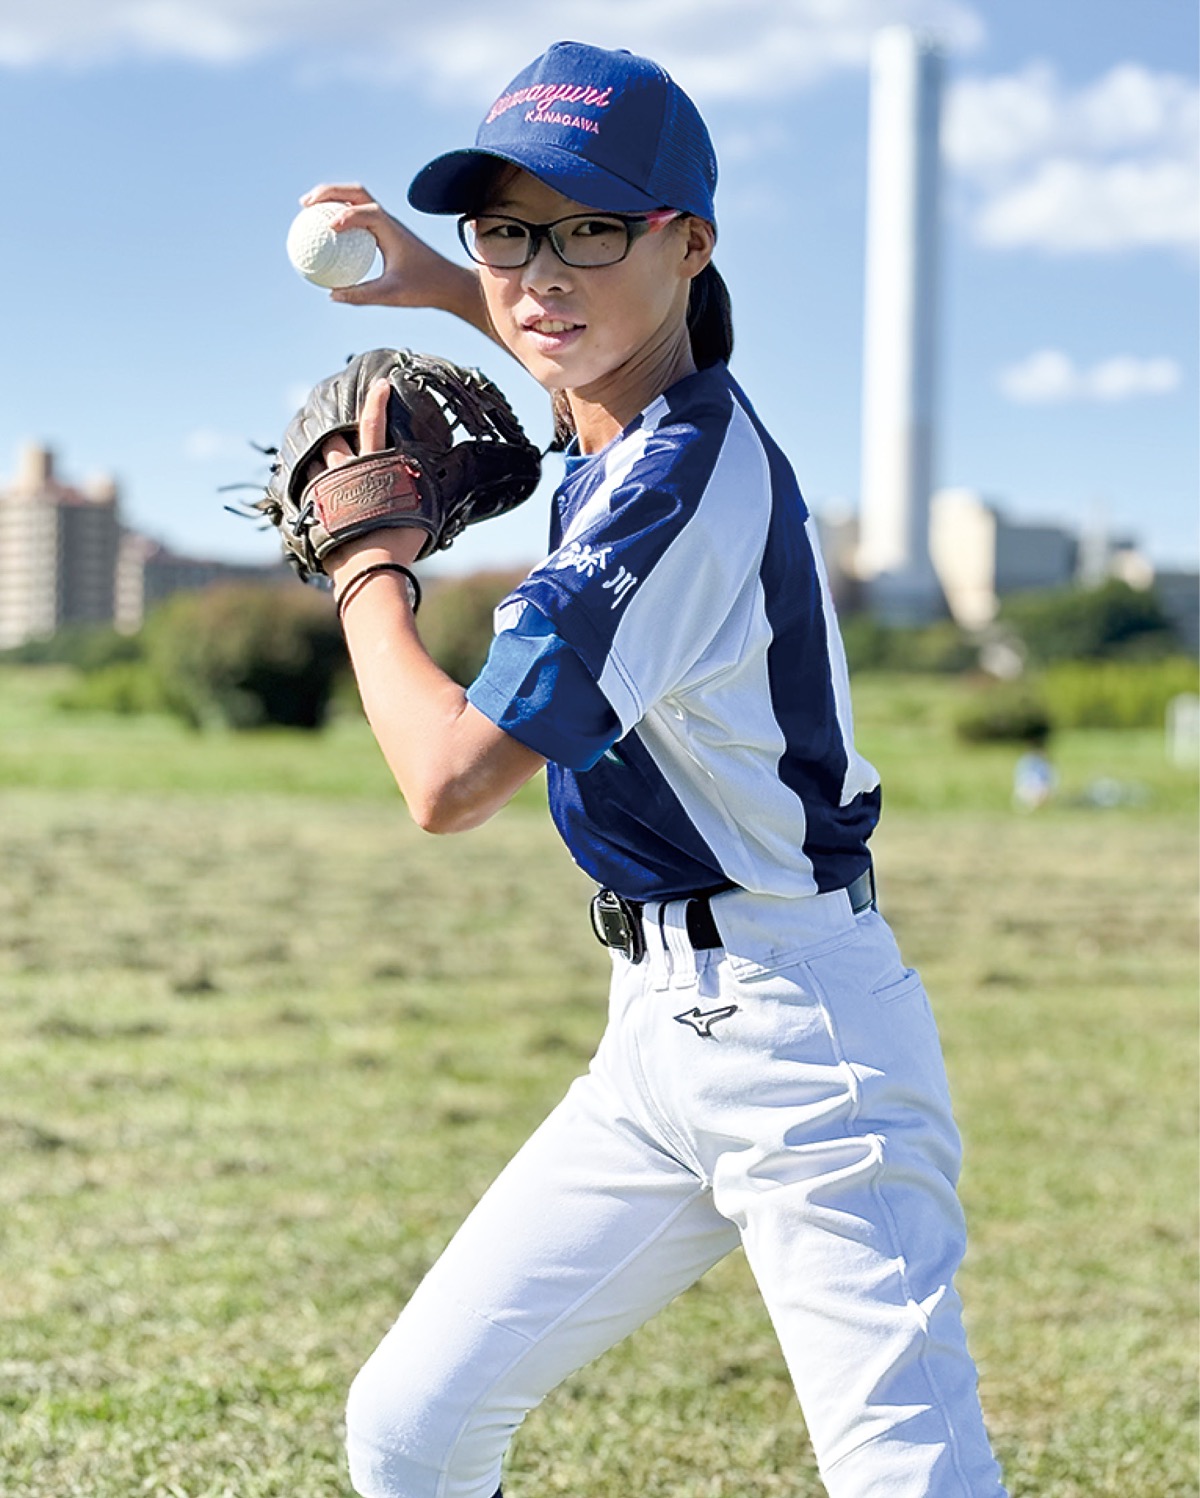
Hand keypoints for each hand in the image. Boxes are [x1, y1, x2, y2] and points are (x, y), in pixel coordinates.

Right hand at [299, 182, 480, 317]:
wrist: (449, 283)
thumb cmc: (424, 288)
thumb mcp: (391, 294)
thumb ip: (361, 294)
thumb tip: (331, 295)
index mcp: (391, 229)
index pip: (364, 210)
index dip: (344, 214)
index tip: (327, 227)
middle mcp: (389, 220)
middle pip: (355, 192)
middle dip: (328, 192)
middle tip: (304, 204)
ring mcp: (388, 224)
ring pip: (357, 200)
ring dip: (333, 198)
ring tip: (309, 209)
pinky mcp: (387, 231)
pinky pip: (359, 217)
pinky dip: (340, 216)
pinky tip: (326, 233)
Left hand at [307, 378, 424, 583]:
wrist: (370, 570)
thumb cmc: (400, 544)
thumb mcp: (423, 514)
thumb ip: (420, 493)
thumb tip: (435, 486)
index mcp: (373, 467)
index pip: (374, 424)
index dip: (377, 401)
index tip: (379, 385)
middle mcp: (344, 473)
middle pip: (331, 440)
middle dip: (333, 434)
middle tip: (334, 432)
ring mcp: (324, 491)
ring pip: (311, 463)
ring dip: (315, 460)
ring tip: (318, 463)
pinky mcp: (312, 512)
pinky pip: (302, 492)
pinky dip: (305, 488)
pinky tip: (306, 491)